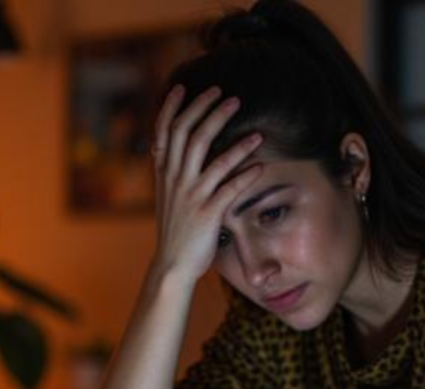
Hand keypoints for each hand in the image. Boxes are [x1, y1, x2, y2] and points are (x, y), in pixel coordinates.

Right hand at [150, 84, 263, 284]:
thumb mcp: (167, 196)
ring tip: (256, 129)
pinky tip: (260, 165)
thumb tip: (172, 148)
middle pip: (191, 135)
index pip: (165, 131)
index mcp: (164, 173)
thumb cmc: (176, 230)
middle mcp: (175, 180)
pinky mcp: (208, 213)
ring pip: (212, 158)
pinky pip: (229, 189)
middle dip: (208, 111)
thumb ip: (172, 171)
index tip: (182, 86)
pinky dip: (245, 176)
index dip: (173, 108)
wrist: (172, 264)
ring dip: (236, 141)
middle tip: (227, 95)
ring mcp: (191, 195)